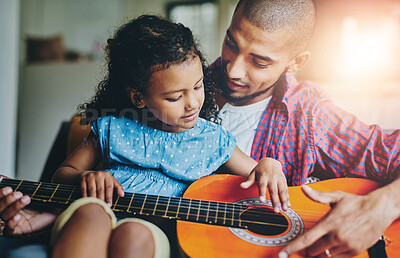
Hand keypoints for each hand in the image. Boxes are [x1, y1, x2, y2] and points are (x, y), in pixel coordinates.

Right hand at [0, 186, 57, 234]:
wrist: (58, 210)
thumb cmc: (45, 201)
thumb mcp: (33, 190)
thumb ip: (20, 184)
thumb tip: (4, 176)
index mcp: (11, 200)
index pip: (0, 198)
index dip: (0, 194)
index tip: (8, 188)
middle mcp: (10, 210)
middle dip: (7, 199)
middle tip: (18, 193)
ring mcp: (13, 220)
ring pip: (4, 215)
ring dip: (14, 207)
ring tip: (26, 199)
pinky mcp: (18, 230)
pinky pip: (9, 229)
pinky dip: (11, 223)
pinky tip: (17, 217)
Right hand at [80, 171, 123, 205]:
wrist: (87, 174)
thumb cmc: (102, 180)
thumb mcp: (110, 181)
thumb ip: (117, 187)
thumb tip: (122, 195)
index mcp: (107, 175)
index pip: (109, 187)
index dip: (109, 197)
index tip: (109, 205)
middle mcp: (99, 174)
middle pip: (101, 189)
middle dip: (102, 200)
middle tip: (102, 208)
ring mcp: (90, 176)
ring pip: (92, 190)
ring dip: (94, 199)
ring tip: (95, 206)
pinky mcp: (83, 179)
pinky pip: (84, 190)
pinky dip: (86, 197)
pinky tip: (87, 203)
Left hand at [240, 157, 288, 212]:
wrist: (270, 161)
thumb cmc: (260, 170)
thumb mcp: (253, 173)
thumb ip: (248, 181)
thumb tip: (242, 186)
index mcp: (263, 176)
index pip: (262, 185)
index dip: (262, 193)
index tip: (261, 201)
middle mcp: (272, 178)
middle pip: (273, 190)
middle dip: (275, 201)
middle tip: (276, 210)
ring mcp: (279, 179)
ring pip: (282, 191)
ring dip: (284, 200)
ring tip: (285, 209)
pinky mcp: (284, 181)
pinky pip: (286, 190)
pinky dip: (288, 198)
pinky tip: (288, 205)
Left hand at [279, 185, 395, 256]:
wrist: (379, 210)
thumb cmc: (356, 203)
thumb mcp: (336, 196)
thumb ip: (317, 195)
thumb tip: (303, 188)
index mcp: (329, 223)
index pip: (306, 239)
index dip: (292, 248)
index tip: (282, 254)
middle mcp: (337, 236)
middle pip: (313, 251)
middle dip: (309, 248)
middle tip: (311, 242)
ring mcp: (346, 245)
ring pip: (325, 256)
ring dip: (321, 251)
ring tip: (325, 240)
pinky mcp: (354, 251)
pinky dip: (332, 253)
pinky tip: (335, 244)